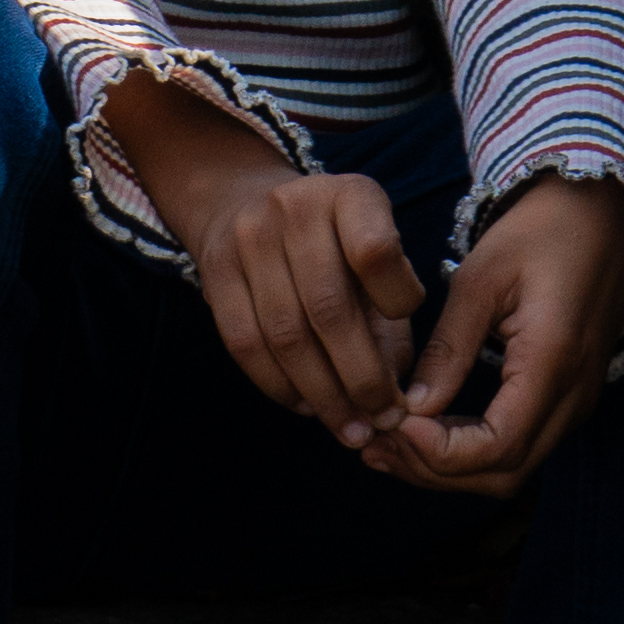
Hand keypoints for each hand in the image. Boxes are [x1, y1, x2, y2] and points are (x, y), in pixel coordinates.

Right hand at [105, 73, 426, 440]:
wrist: (244, 198)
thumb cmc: (332, 242)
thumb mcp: (373, 250)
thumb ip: (392, 313)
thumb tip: (400, 396)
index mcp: (350, 194)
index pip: (376, 251)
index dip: (398, 304)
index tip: (409, 340)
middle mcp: (296, 207)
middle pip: (329, 308)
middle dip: (362, 379)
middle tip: (384, 420)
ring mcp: (249, 237)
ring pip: (286, 335)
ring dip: (323, 396)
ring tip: (350, 428)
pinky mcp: (214, 271)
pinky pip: (246, 344)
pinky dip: (280, 387)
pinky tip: (306, 407)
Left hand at [370, 172, 623, 502]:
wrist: (600, 211)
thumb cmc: (540, 230)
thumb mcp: (483, 278)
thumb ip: (449, 348)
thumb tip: (410, 408)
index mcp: (553, 362)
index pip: (496, 447)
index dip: (438, 453)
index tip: (391, 423)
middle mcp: (573, 397)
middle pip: (502, 474)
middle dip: (434, 470)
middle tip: (376, 444)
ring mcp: (575, 402)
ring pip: (511, 469)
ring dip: (448, 467)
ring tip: (387, 444)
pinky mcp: (567, 397)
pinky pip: (519, 445)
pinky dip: (469, 451)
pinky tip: (425, 431)